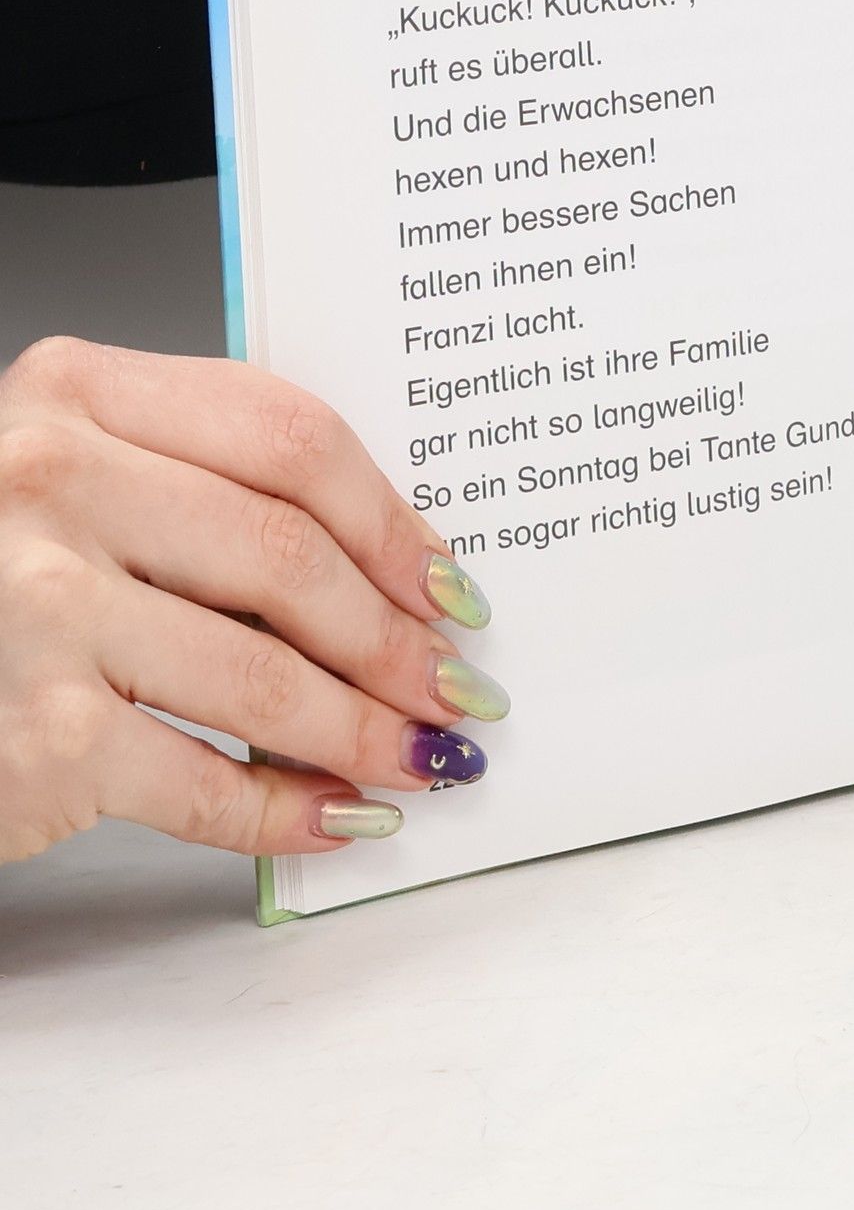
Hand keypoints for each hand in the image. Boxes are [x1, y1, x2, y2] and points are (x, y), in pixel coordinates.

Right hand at [0, 338, 505, 864]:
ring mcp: (34, 606)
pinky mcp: (35, 733)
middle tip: (456, 688)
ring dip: (365, 730)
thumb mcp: (82, 482)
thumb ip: (211, 491)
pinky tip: (338, 818)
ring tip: (420, 757)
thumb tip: (402, 578)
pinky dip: (286, 810)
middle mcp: (48, 481)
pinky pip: (203, 779)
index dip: (393, 521)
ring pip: (265, 674)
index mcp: (77, 392)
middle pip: (289, 557)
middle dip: (396, 639)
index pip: (290, 438)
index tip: (450, 584)